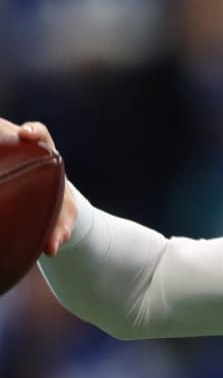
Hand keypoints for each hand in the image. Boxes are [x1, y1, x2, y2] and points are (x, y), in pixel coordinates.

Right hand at [0, 118, 77, 253]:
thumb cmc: (57, 208)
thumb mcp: (63, 218)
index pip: (39, 134)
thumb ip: (60, 231)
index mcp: (45, 155)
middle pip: (6, 129)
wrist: (46, 207)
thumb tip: (52, 248)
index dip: (33, 131)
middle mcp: (22, 147)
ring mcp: (5, 150)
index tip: (26, 135)